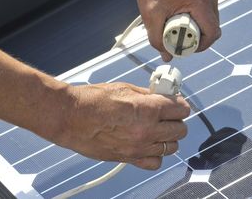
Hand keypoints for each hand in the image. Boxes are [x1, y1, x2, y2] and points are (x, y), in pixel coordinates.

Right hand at [56, 82, 189, 169]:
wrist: (70, 117)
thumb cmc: (93, 100)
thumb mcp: (125, 88)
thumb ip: (148, 95)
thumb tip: (162, 96)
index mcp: (147, 109)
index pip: (181, 109)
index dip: (181, 104)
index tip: (178, 103)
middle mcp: (147, 130)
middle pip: (180, 130)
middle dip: (177, 120)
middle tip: (169, 114)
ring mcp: (139, 147)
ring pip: (171, 147)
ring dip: (169, 137)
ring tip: (160, 129)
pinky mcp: (129, 158)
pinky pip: (155, 162)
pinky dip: (156, 155)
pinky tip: (150, 145)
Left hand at [136, 0, 220, 60]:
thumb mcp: (151, 17)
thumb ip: (157, 40)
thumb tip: (167, 55)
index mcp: (201, 2)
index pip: (212, 33)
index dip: (201, 46)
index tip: (187, 48)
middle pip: (213, 28)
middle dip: (197, 38)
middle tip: (180, 40)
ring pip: (210, 19)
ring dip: (197, 27)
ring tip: (178, 27)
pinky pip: (206, 10)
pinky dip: (196, 17)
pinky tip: (182, 17)